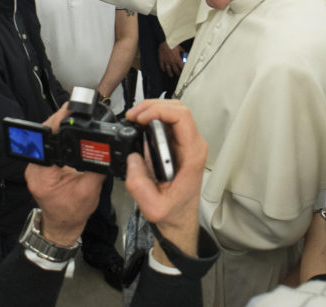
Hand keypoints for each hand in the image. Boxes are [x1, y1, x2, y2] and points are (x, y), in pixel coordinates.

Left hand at [25, 105, 104, 244]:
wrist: (62, 227)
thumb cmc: (72, 214)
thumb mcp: (89, 190)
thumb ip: (96, 167)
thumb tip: (105, 148)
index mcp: (43, 175)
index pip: (47, 141)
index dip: (57, 123)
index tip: (67, 111)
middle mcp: (34, 169)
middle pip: (43, 136)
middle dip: (57, 121)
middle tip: (72, 111)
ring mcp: (34, 167)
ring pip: (43, 139)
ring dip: (56, 128)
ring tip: (71, 118)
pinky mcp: (39, 166)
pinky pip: (46, 147)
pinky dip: (56, 138)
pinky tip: (66, 133)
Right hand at [125, 99, 206, 259]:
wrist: (179, 219)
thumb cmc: (172, 212)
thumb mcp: (153, 207)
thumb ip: (139, 185)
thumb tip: (132, 158)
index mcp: (192, 155)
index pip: (182, 117)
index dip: (159, 111)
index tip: (141, 118)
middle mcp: (193, 145)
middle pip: (177, 108)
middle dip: (152, 106)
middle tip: (132, 116)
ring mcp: (187, 143)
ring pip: (173, 110)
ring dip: (151, 109)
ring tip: (134, 118)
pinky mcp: (178, 143)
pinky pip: (168, 120)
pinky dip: (152, 116)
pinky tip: (139, 123)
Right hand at [158, 42, 183, 77]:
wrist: (165, 42)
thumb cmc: (172, 44)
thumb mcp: (179, 47)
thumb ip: (182, 51)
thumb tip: (184, 51)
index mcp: (177, 59)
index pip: (182, 67)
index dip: (183, 70)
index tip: (184, 71)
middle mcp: (172, 61)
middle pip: (175, 70)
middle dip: (178, 73)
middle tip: (179, 75)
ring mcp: (166, 61)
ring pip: (168, 70)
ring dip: (170, 73)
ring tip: (171, 75)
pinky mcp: (161, 60)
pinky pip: (162, 66)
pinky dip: (163, 69)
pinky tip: (164, 70)